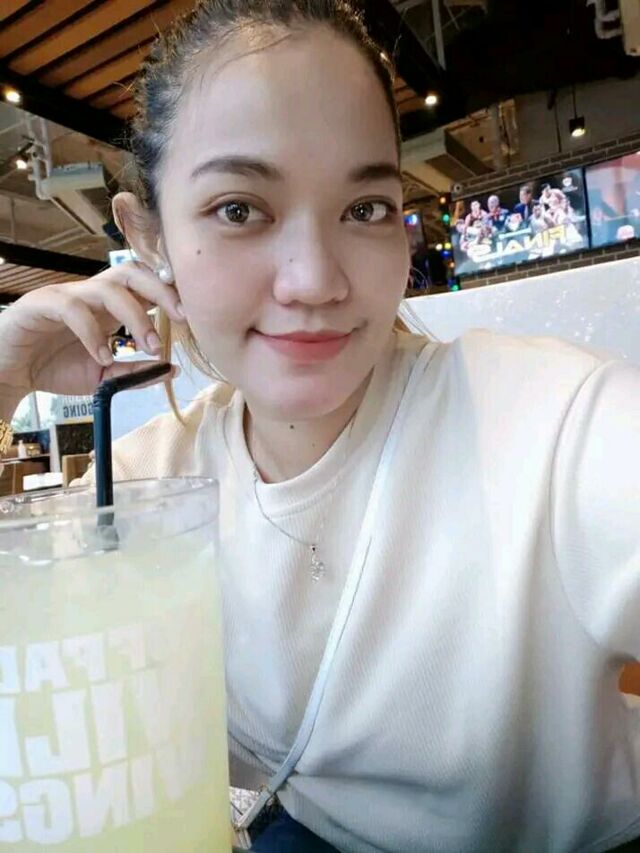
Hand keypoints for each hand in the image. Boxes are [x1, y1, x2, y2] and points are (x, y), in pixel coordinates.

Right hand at [0, 260, 185, 399]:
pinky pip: (73, 310)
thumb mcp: (102, 376)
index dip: (169, 293)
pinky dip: (93, 333)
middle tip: (182, 318)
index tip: (192, 317)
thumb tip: (171, 369)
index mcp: (108, 307)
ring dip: (135, 317)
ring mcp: (66, 296)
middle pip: (131, 272)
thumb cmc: (54, 368)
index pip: (144, 284)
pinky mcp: (41, 305)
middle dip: (161, 290)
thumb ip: (134, 372)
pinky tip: (103, 356)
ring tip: (149, 347)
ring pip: (107, 288)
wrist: (8, 373)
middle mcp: (91, 295)